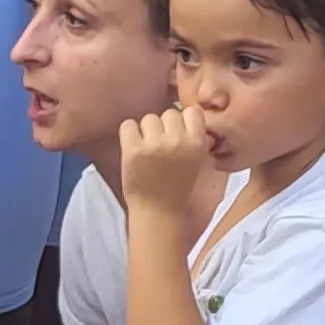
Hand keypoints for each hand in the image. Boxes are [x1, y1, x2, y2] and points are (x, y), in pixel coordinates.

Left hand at [117, 107, 217, 238]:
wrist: (158, 212)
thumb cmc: (177, 187)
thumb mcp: (197, 161)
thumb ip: (196, 139)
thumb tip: (191, 117)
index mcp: (196, 143)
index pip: (191, 111)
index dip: (183, 120)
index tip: (178, 133)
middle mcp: (177, 141)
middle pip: (169, 113)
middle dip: (164, 126)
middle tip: (160, 145)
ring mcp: (154, 145)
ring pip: (148, 118)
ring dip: (146, 131)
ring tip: (147, 149)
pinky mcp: (133, 151)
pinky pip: (128, 125)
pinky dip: (128, 134)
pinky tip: (133, 147)